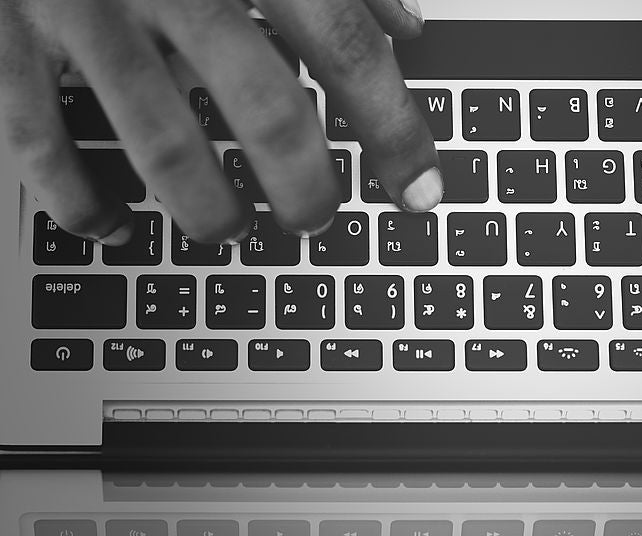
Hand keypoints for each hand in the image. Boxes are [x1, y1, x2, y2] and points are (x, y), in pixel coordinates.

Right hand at [0, 0, 441, 244]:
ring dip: (211, 212)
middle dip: (306, 190)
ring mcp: (86, 8)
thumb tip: (408, 29)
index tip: (420, 192)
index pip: (348, 47)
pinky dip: (82, 202)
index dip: (395, 130)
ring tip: (232, 227)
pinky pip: (43, 142)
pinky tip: (112, 223)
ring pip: (164, 146)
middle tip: (316, 217)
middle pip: (268, 112)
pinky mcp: (9, 35)